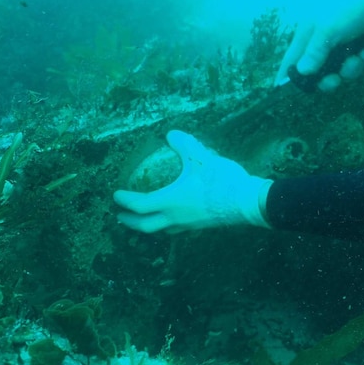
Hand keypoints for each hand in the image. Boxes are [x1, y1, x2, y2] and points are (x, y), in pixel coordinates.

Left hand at [113, 131, 271, 232]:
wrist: (248, 202)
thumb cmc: (222, 181)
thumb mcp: (202, 157)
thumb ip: (184, 144)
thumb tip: (170, 134)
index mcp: (170, 200)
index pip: (140, 204)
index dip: (125, 201)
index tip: (115, 195)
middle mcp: (175, 216)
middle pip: (145, 225)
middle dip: (130, 221)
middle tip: (120, 216)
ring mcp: (188, 224)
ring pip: (161, 230)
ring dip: (147, 225)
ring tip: (143, 218)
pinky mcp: (200, 225)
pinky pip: (176, 228)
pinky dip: (166, 224)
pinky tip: (172, 216)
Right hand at [275, 0, 363, 91]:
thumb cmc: (348, 8)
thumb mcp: (328, 29)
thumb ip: (315, 52)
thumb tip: (301, 72)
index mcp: (308, 35)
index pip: (291, 59)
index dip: (286, 75)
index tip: (280, 90)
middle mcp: (322, 42)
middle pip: (318, 73)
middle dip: (329, 79)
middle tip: (337, 79)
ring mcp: (340, 46)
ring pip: (342, 70)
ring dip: (352, 68)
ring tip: (359, 57)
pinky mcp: (358, 47)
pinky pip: (359, 64)